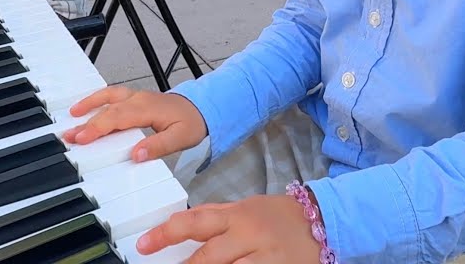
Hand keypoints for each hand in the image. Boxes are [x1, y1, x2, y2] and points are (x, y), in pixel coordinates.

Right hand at [63, 86, 206, 162]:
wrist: (201, 108)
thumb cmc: (191, 123)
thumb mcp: (180, 138)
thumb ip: (158, 146)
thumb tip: (136, 155)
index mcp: (147, 108)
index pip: (118, 118)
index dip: (98, 127)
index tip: (83, 138)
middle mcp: (138, 100)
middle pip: (108, 110)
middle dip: (87, 123)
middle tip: (69, 137)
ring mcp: (136, 97)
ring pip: (108, 97)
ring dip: (88, 106)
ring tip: (71, 116)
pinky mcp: (134, 99)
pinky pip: (111, 95)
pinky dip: (96, 99)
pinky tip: (85, 107)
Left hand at [136, 194, 322, 263]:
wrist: (320, 222)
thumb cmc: (278, 215)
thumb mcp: (245, 207)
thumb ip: (214, 215)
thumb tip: (181, 222)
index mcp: (238, 215)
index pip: (195, 223)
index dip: (165, 234)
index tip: (144, 245)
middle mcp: (249, 236)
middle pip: (208, 258)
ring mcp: (264, 259)